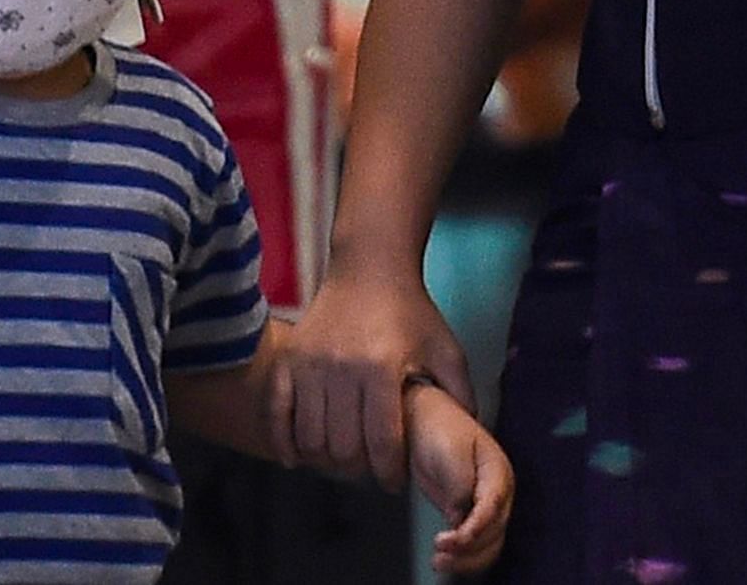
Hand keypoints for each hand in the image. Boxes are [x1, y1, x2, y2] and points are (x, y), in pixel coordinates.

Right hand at [271, 264, 472, 490]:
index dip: (389, 474)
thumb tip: (470, 436)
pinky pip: (276, 413)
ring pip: (311, 438)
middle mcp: (341, 368)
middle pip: (343, 448)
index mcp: (381, 368)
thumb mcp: (445, 348)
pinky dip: (283, 442)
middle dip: (359, 471)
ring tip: (343, 461)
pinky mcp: (288, 358)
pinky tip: (297, 459)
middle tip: (369, 470)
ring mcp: (310, 363)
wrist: (369, 266)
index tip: (395, 481)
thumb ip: (461, 394)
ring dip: (326, 461)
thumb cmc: (411, 311)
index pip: (382, 444)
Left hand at [405, 379, 512, 575]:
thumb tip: (459, 518)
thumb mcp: (449, 452)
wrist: (421, 421)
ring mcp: (484, 505)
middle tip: (441, 551)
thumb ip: (459, 486)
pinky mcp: (468, 514)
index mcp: (498, 472)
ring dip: (466, 559)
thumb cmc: (437, 428)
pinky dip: (462, 556)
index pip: (493, 508)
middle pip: (493, 532)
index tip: (455, 538)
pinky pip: (473, 543)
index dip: (476, 527)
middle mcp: (497, 493)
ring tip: (439, 562)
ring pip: (486, 544)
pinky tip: (443, 560)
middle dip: (469, 548)